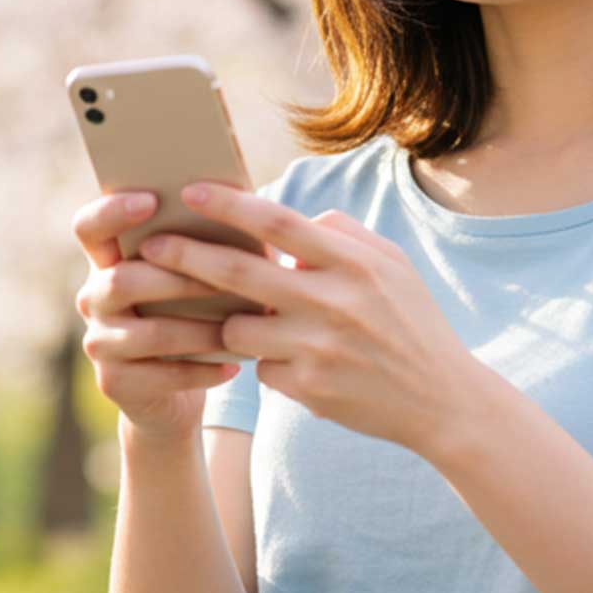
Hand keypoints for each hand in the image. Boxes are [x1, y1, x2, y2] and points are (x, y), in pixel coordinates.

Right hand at [71, 189, 248, 443]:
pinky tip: (233, 365)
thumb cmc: (192, 312)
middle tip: (229, 275)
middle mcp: (93, 298)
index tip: (153, 200)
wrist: (171, 389)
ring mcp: (99, 342)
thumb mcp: (192, 276)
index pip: (89, 226)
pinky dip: (202, 370)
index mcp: (107, 260)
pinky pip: (161, 375)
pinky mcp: (114, 382)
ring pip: (148, 332)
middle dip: (178, 278)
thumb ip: (205, 242)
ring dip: (199, 330)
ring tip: (239, 329)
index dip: (112, 211)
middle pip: (121, 280)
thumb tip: (251, 205)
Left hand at [137, 181, 477, 455]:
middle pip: (240, 274)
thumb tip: (288, 216)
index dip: (230, 206)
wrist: (442, 401)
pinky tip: (292, 364)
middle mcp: (333, 303)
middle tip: (150, 247)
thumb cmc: (411, 322)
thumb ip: (340, 233)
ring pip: (238, 330)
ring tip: (240, 320)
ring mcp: (318, 350)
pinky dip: (266, 364)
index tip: (190, 191)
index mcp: (354, 264)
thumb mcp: (390, 265)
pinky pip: (261, 370)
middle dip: (187, 257)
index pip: (279, 223)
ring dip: (227, 323)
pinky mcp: (308, 390)